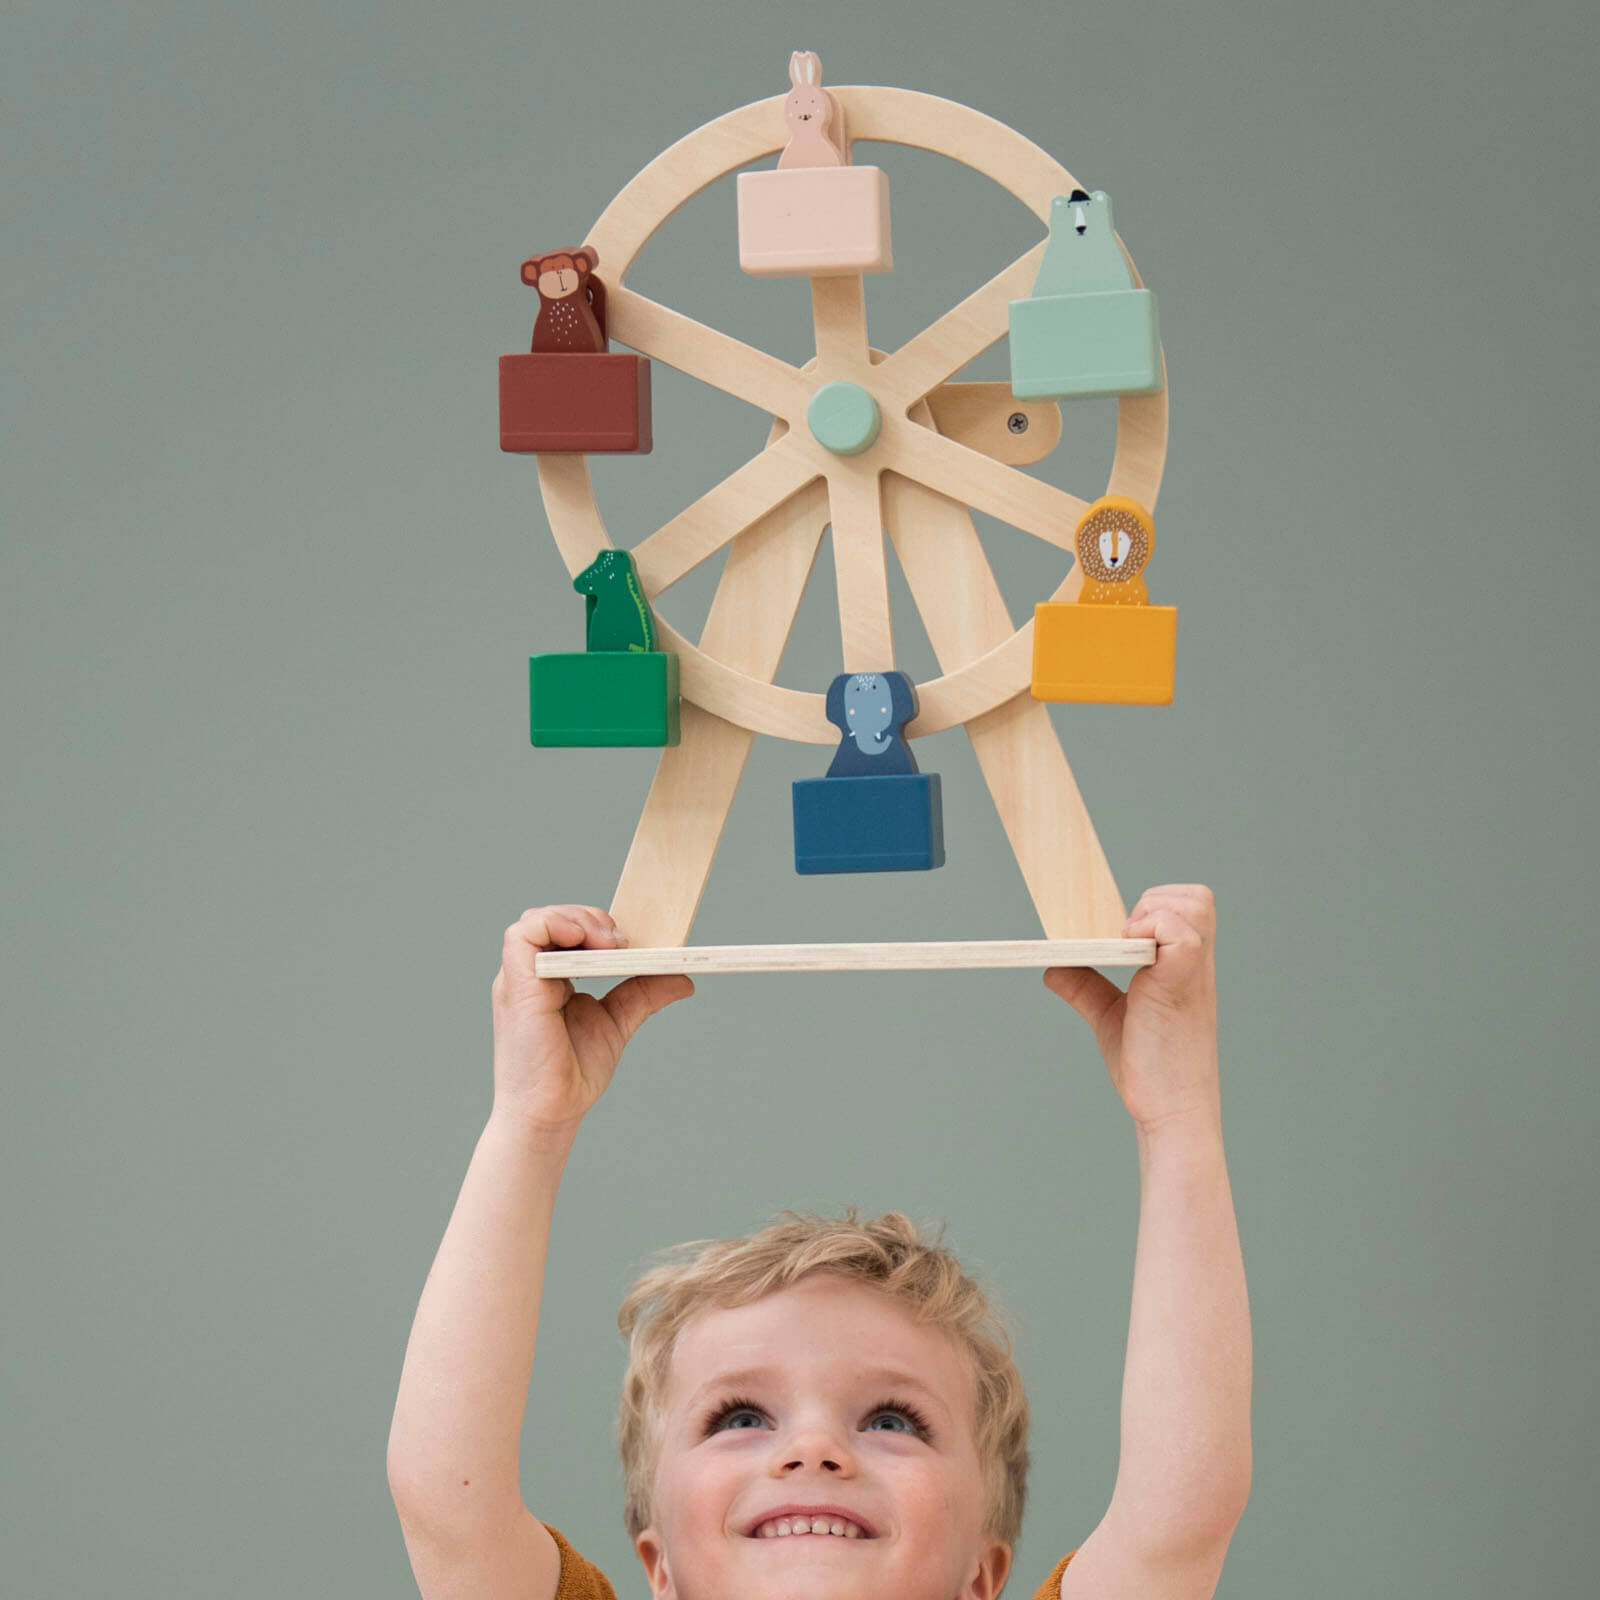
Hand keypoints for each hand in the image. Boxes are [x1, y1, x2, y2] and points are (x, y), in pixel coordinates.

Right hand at [490, 905, 692, 1134]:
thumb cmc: (572, 1073)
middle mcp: (530, 974)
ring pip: (535, 920)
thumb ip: (643, 994)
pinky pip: (522, 936)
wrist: (552, 1112)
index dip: (594, 924)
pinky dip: (554, 925)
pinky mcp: (516, 986)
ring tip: (607, 942)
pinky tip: (583, 940)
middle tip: (621, 942)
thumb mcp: (617, 1021)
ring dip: (576, 919)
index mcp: (549, 978)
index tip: (628, 943)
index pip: (564, 930)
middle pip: (550, 918)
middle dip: (590, 918)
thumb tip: (683, 978)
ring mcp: (519, 979)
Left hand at [1044, 885, 1218, 1131]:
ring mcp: (1192, 975)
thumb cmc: (1150, 1068)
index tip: (1125, 934)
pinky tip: (1132, 958)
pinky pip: (1182, 936)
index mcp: (1185, 966)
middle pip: (1197, 896)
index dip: (1159, 905)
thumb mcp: (1112, 1016)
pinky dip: (1152, 931)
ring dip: (1155, 913)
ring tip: (1129, 946)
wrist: (1169, 1112)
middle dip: (1155, 901)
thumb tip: (1053, 967)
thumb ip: (1087, 988)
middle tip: (1126, 938)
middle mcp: (1195, 965)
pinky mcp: (1180, 988)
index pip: (1192, 905)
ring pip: (1195, 904)